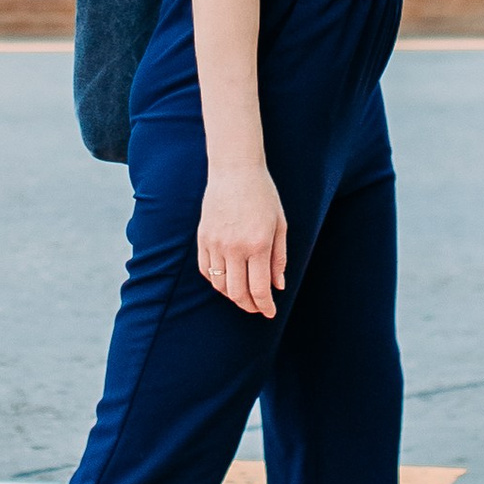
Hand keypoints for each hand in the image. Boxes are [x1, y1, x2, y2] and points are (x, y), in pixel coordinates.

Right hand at [198, 162, 289, 318]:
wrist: (235, 170)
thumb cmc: (263, 195)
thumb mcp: (280, 225)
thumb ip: (279, 258)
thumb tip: (278, 286)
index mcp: (258, 244)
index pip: (260, 289)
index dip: (265, 306)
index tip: (270, 313)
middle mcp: (235, 247)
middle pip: (237, 293)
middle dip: (249, 306)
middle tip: (257, 308)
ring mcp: (215, 243)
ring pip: (220, 285)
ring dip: (232, 296)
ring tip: (244, 295)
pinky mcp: (203, 238)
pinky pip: (206, 270)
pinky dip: (216, 281)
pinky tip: (227, 280)